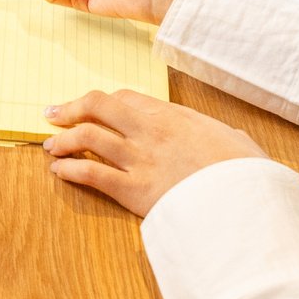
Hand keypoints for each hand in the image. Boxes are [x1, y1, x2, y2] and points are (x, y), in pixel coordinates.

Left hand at [42, 90, 262, 216]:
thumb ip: (226, 136)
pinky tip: (59, 171)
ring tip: (51, 146)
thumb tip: (235, 138)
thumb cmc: (247, 173)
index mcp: (174, 116)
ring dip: (63, 139)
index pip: (127, 98)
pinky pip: (91, 174)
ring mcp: (140, 159)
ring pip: (88, 137)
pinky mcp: (134, 190)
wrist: (246, 200)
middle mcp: (151, 131)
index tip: (92, 106)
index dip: (103, 102)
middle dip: (71, 109)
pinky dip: (70, 170)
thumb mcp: (239, 144)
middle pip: (99, 107)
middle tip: (53, 113)